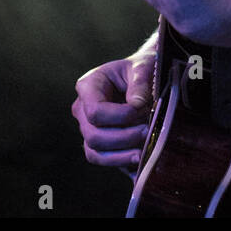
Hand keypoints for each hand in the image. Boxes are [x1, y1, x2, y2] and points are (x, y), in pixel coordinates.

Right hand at [71, 54, 155, 174]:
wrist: (144, 76)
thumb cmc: (140, 69)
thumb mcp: (143, 67)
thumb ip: (140, 82)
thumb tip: (136, 105)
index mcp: (88, 86)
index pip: (95, 111)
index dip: (120, 116)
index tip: (142, 110)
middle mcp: (82, 109)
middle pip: (94, 136)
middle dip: (123, 138)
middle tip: (148, 131)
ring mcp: (88, 128)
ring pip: (95, 153)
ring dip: (121, 156)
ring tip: (143, 152)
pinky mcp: (99, 143)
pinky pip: (104, 160)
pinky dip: (121, 162)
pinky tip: (140, 161)